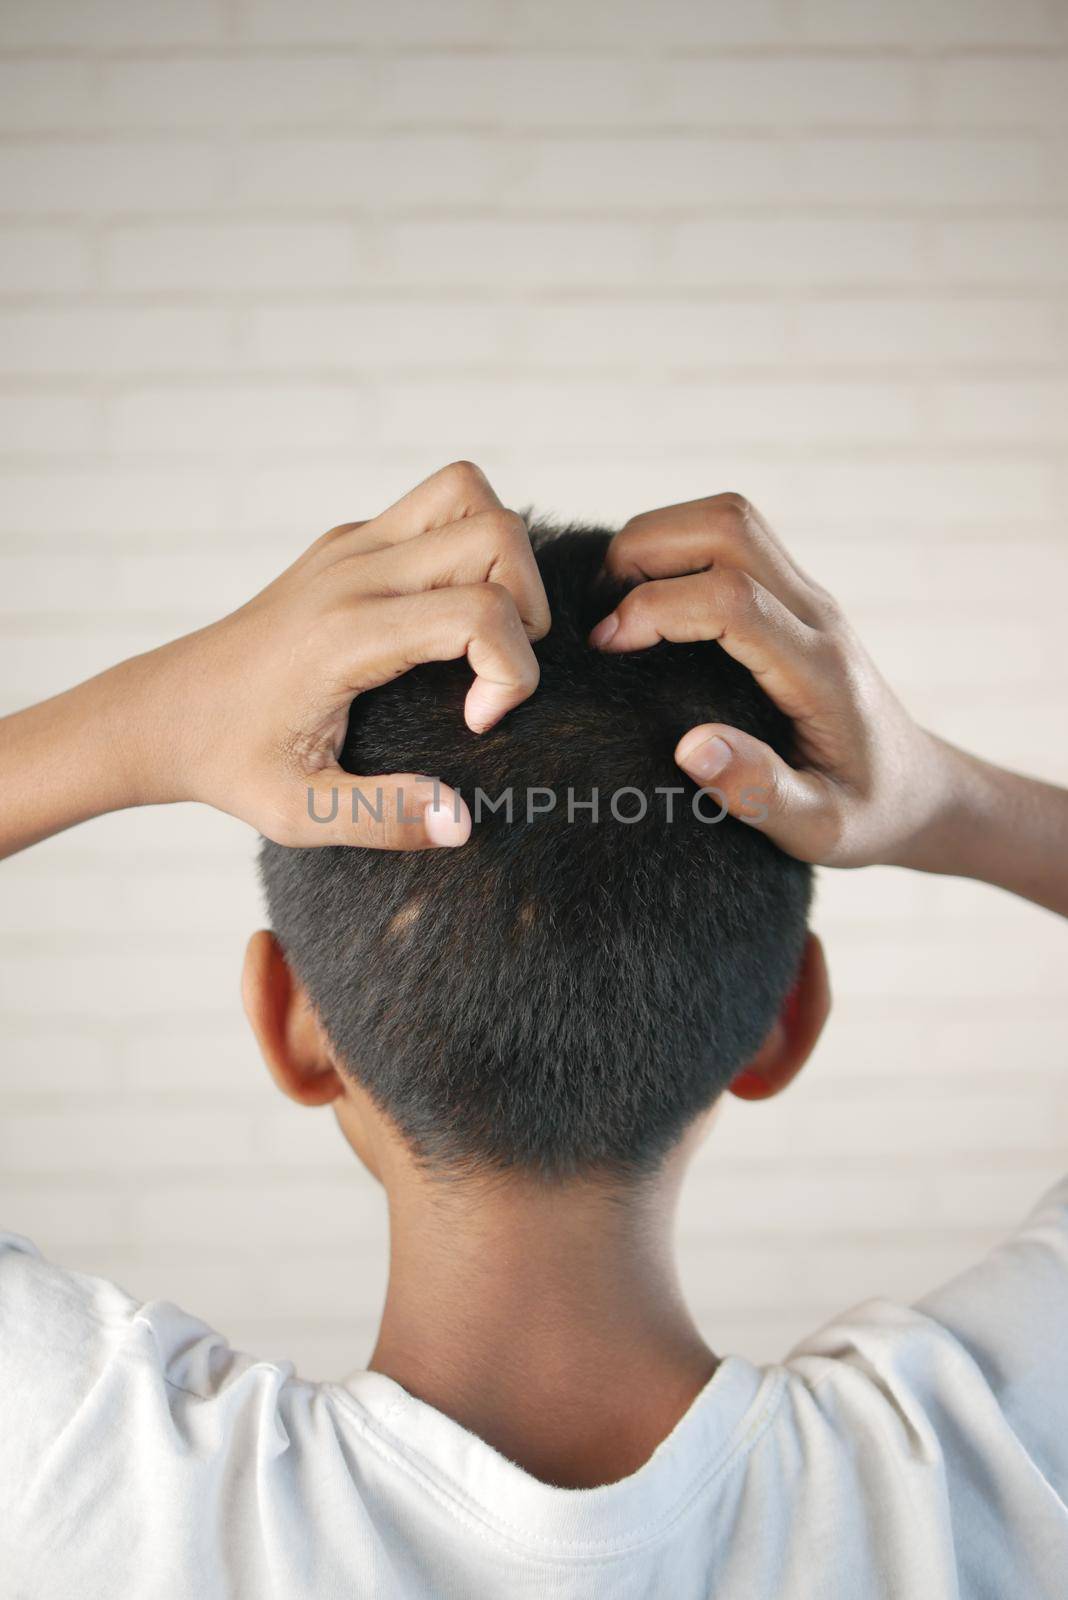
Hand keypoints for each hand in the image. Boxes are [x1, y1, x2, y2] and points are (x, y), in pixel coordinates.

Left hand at [123, 461, 549, 849]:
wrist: (162, 712)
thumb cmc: (231, 763)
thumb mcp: (300, 814)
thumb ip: (383, 819)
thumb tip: (462, 823)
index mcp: (346, 635)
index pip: (480, 612)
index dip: (511, 672)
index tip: (476, 723)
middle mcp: (352, 574)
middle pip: (494, 532)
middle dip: (527, 607)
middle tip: (496, 671)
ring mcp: (348, 546)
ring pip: (467, 493)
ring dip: (503, 559)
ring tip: (484, 631)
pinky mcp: (345, 541)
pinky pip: (435, 507)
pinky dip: (466, 551)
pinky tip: (439, 623)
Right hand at [590, 492, 953, 868]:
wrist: (920, 792)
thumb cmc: (867, 815)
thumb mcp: (820, 829)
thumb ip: (759, 793)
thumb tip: (689, 748)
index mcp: (820, 670)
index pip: (731, 600)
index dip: (654, 609)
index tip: (605, 648)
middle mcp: (817, 616)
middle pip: (728, 526)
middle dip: (644, 550)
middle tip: (601, 613)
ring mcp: (809, 599)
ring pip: (729, 518)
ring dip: (658, 540)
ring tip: (617, 604)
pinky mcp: (794, 598)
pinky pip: (731, 541)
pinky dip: (677, 551)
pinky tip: (648, 605)